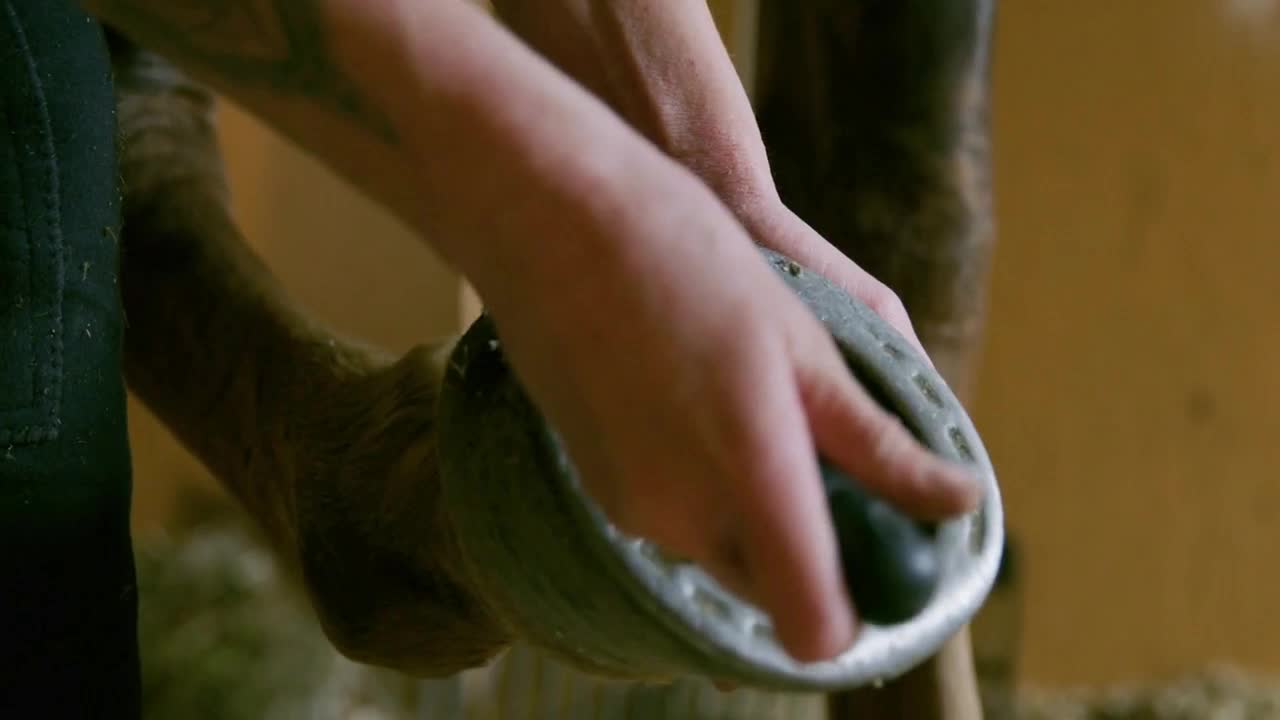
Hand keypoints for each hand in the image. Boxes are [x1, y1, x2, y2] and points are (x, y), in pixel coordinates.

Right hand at [477, 162, 977, 661]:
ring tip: (756, 402)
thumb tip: (957, 505)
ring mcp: (629, 507)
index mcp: (750, 472)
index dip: (857, 605)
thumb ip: (876, 442)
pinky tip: (697, 399)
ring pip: (722, 552)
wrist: (546, 217)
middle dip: (810, 547)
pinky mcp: (595, 488)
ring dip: (755, 510)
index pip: (815, 625)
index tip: (879, 546)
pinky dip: (703, 488)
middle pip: (772, 592)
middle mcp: (683, 515)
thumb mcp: (803, 343)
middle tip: (827, 456)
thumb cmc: (685, 258)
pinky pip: (673, 521)